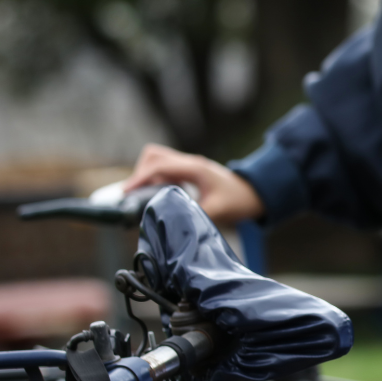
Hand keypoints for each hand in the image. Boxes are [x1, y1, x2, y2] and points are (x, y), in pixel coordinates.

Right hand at [124, 143, 263, 223]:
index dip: (139, 178)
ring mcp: (188, 165)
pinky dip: (156, 180)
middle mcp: (189, 162)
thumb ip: (196, 215)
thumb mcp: (219, 210)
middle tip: (134, 196)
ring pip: (157, 161)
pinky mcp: (189, 172)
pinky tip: (158, 196)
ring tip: (143, 197)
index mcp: (194, 168)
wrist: (255, 193)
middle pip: (153, 157)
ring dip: (147, 176)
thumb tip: (174, 223)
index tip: (126, 193)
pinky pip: (165, 170)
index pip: (158, 166)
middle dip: (140, 174)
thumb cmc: (239, 200)